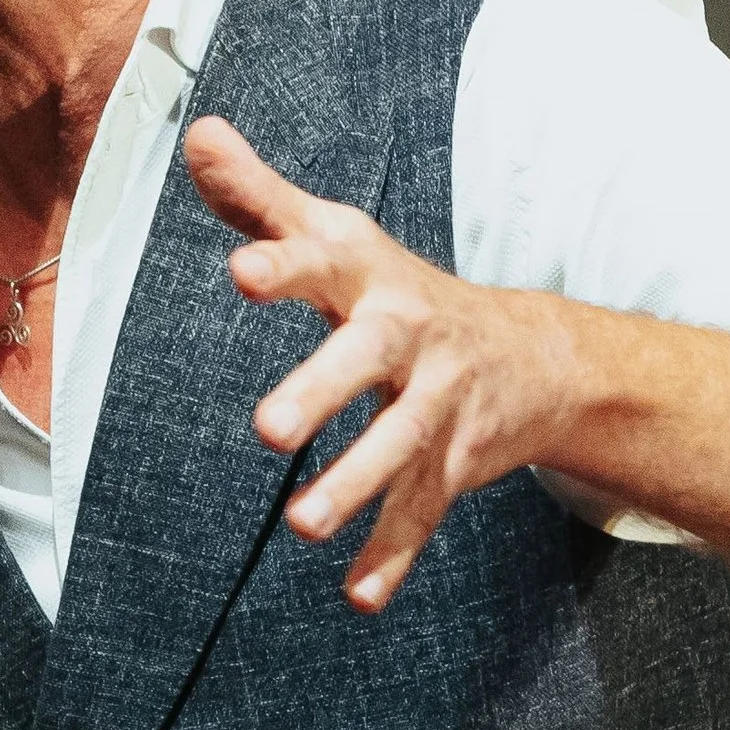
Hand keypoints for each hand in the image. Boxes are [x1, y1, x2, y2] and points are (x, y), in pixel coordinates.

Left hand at [185, 115, 586, 614]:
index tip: (243, 270)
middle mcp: (407, 339)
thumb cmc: (395, 290)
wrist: (531, 356)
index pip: (322, 261)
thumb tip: (197, 132)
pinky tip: (358, 597)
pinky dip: (394, 557)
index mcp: (368, 278)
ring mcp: (435, 406)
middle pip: (365, 361)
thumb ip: (259, 194)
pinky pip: (423, 515)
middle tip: (267, 429)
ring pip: (398, 447)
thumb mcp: (335, 235)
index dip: (284, 263)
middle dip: (320, 392)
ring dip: (355, 487)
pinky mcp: (451, 465)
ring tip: (303, 526)